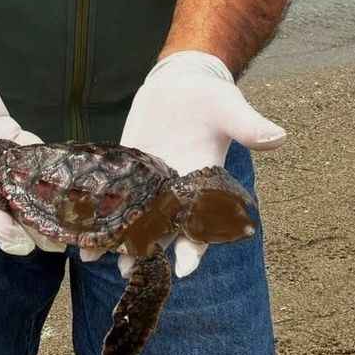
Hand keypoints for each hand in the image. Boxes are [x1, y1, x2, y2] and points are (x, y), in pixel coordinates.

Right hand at [0, 19, 64, 254]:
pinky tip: (70, 174)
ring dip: (43, 201)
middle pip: (4, 201)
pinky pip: (29, 151)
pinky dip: (48, 163)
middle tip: (58, 244)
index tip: (20, 244)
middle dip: (29, 224)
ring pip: (20, 181)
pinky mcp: (6, 132)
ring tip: (69, 220)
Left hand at [101, 51, 285, 276]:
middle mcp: (175, 190)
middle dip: (145, 251)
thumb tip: (279, 136)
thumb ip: (250, 126)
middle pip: (162, 230)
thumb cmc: (213, 97)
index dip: (195, 247)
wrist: (184, 83)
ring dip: (115, 238)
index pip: (202, 224)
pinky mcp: (126, 168)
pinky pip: (111, 195)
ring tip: (92, 257)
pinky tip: (75, 224)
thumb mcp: (231, 109)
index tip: (184, 269)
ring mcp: (148, 182)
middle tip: (127, 271)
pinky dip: (97, 210)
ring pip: (132, 218)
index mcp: (203, 184)